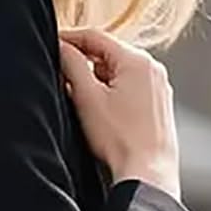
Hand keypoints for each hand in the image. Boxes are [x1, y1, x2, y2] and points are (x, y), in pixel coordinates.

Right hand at [58, 29, 181, 199]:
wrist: (147, 173)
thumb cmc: (120, 140)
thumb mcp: (87, 97)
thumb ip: (71, 64)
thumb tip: (61, 46)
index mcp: (137, 60)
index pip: (95, 36)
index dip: (68, 38)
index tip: (51, 43)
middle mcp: (152, 69)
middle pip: (107, 54)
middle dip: (83, 63)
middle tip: (61, 77)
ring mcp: (159, 87)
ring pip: (118, 72)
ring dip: (96, 80)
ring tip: (81, 102)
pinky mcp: (159, 105)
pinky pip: (130, 88)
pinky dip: (112, 93)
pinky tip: (101, 114)